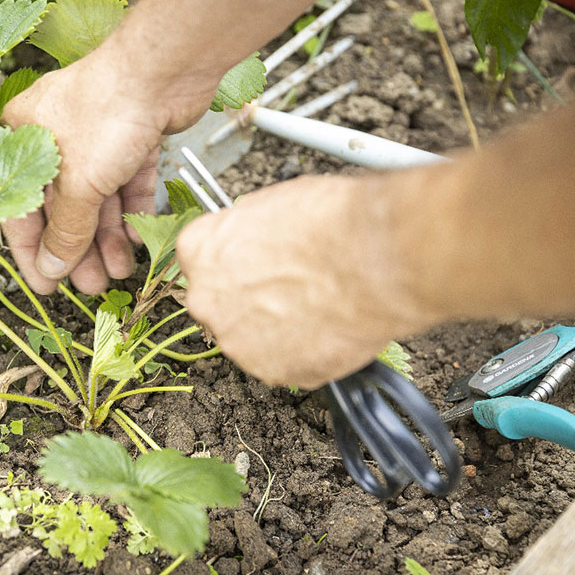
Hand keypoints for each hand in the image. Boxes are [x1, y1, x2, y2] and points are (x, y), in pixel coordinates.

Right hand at [1, 52, 215, 294]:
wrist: (163, 69)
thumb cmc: (105, 111)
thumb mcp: (78, 184)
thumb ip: (66, 231)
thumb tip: (51, 267)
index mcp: (21, 138)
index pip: (20, 207)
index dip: (33, 252)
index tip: (46, 285)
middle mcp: (55, 137)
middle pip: (64, 208)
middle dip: (80, 250)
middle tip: (92, 285)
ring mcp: (95, 137)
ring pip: (98, 200)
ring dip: (108, 239)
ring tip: (121, 270)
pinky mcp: (131, 138)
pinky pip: (126, 185)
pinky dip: (131, 213)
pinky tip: (138, 239)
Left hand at [176, 175, 435, 388]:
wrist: (375, 260)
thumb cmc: (331, 222)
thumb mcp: (273, 202)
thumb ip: (246, 230)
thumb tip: (253, 239)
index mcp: (198, 250)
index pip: (201, 260)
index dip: (236, 261)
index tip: (258, 263)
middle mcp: (205, 300)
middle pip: (220, 304)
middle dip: (250, 299)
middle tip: (292, 288)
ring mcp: (236, 341)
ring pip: (251, 337)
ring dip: (278, 328)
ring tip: (320, 306)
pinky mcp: (270, 372)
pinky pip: (284, 363)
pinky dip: (305, 352)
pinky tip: (330, 328)